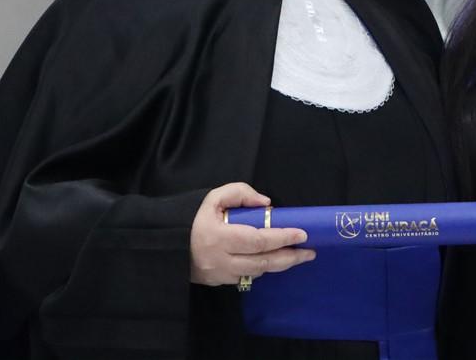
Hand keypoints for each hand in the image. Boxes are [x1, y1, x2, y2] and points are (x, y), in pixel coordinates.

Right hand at [189, 182, 314, 285]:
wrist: (165, 244)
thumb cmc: (191, 217)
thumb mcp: (213, 197)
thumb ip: (240, 193)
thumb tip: (266, 204)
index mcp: (219, 236)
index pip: (258, 240)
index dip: (282, 237)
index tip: (301, 233)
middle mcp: (221, 259)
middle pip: (263, 262)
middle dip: (290, 257)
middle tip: (310, 251)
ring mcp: (220, 274)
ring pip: (257, 273)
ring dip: (280, 265)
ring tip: (299, 256)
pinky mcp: (218, 282)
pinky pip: (246, 277)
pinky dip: (262, 269)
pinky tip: (274, 261)